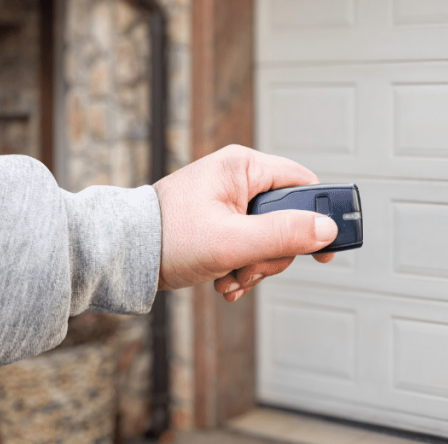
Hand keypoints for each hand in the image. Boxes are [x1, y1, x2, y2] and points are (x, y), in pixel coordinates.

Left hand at [153, 145, 337, 301]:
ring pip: (271, 238)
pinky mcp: (222, 222)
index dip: (320, 216)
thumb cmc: (166, 238)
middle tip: (251, 267)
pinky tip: (225, 279)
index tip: (326, 248)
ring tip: (231, 277)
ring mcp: (230, 201)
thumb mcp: (233, 240)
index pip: (303, 184)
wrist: (120, 257)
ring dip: (257, 266)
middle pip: (289, 218)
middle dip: (274, 253)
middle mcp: (239, 179)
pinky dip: (243, 267)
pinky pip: (252, 246)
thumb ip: (284, 234)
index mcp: (243, 167)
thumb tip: (327, 230)